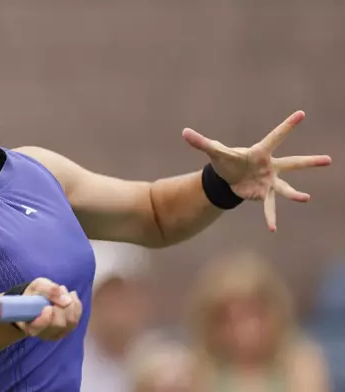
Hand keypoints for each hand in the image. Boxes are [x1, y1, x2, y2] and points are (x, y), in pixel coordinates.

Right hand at [15, 278, 81, 340]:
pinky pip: (77, 318)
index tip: (48, 307)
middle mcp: (43, 333)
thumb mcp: (38, 285)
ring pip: (71, 322)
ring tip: (63, 290)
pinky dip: (76, 305)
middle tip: (59, 289)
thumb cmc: (36, 293)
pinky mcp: (67, 330)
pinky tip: (70, 296)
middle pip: (58, 324)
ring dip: (70, 303)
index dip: (45, 319)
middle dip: (61, 305)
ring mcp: (57, 333)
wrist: (39, 298)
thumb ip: (49, 290)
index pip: (37, 328)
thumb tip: (67, 301)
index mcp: (29, 325)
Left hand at [182, 110, 331, 230]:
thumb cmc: (226, 160)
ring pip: (286, 188)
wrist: (228, 177)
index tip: (301, 114)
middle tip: (328, 160)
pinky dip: (269, 217)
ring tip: (305, 198)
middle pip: (293, 162)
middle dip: (309, 162)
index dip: (287, 126)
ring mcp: (270, 181)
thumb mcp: (214, 151)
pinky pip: (268, 207)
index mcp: (260, 152)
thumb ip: (201, 142)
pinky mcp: (263, 194)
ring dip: (295, 194)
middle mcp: (270, 166)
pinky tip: (272, 229)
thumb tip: (184, 132)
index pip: (276, 137)